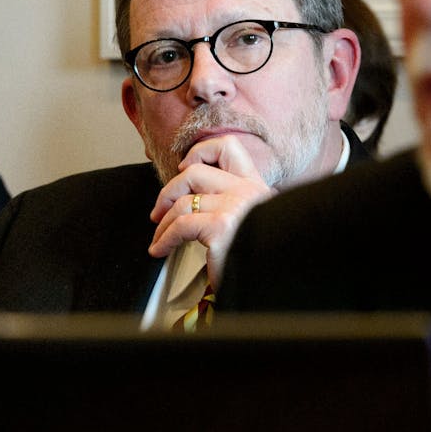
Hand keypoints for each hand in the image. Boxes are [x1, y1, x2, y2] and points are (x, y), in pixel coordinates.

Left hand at [148, 134, 274, 287]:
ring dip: (163, 223)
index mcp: (255, 187)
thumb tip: (192, 199)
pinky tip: (161, 250)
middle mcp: (248, 192)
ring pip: (182, 202)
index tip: (184, 168)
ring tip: (160, 238)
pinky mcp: (221, 228)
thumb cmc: (256, 259)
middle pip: (194, 172)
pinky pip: (179, 226)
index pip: (228, 147)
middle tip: (160, 212)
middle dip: (168, 192)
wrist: (270, 285)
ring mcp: (235, 208)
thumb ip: (231, 204)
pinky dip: (164, 239)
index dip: (200, 152)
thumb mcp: (251, 222)